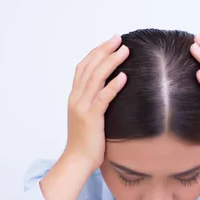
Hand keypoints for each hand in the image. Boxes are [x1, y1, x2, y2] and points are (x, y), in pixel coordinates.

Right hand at [64, 34, 129, 171]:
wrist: (77, 161)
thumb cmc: (86, 142)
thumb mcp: (88, 118)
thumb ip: (94, 103)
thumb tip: (109, 92)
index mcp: (75, 97)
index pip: (83, 67)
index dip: (96, 52)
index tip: (110, 42)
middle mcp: (76, 98)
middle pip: (90, 67)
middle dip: (104, 51)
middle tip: (119, 38)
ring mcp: (82, 107)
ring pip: (96, 78)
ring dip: (111, 62)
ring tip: (124, 51)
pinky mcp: (91, 118)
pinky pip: (103, 98)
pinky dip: (113, 85)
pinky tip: (124, 76)